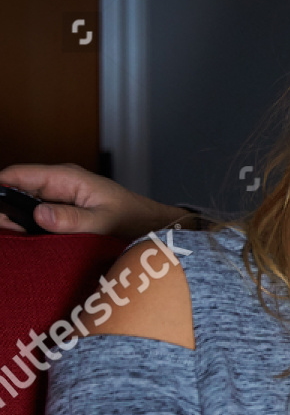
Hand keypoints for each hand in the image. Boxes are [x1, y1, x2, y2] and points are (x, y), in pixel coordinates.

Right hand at [0, 164, 186, 236]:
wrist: (150, 224)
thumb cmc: (131, 217)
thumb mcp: (103, 220)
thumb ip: (72, 218)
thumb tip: (39, 215)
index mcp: (65, 177)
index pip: (19, 174)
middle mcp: (57, 184)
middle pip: (16, 190)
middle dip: (4, 208)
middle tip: (5, 230)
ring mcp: (58, 198)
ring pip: (23, 204)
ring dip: (14, 219)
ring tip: (12, 237)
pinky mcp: (61, 212)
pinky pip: (35, 216)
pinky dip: (26, 226)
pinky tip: (24, 240)